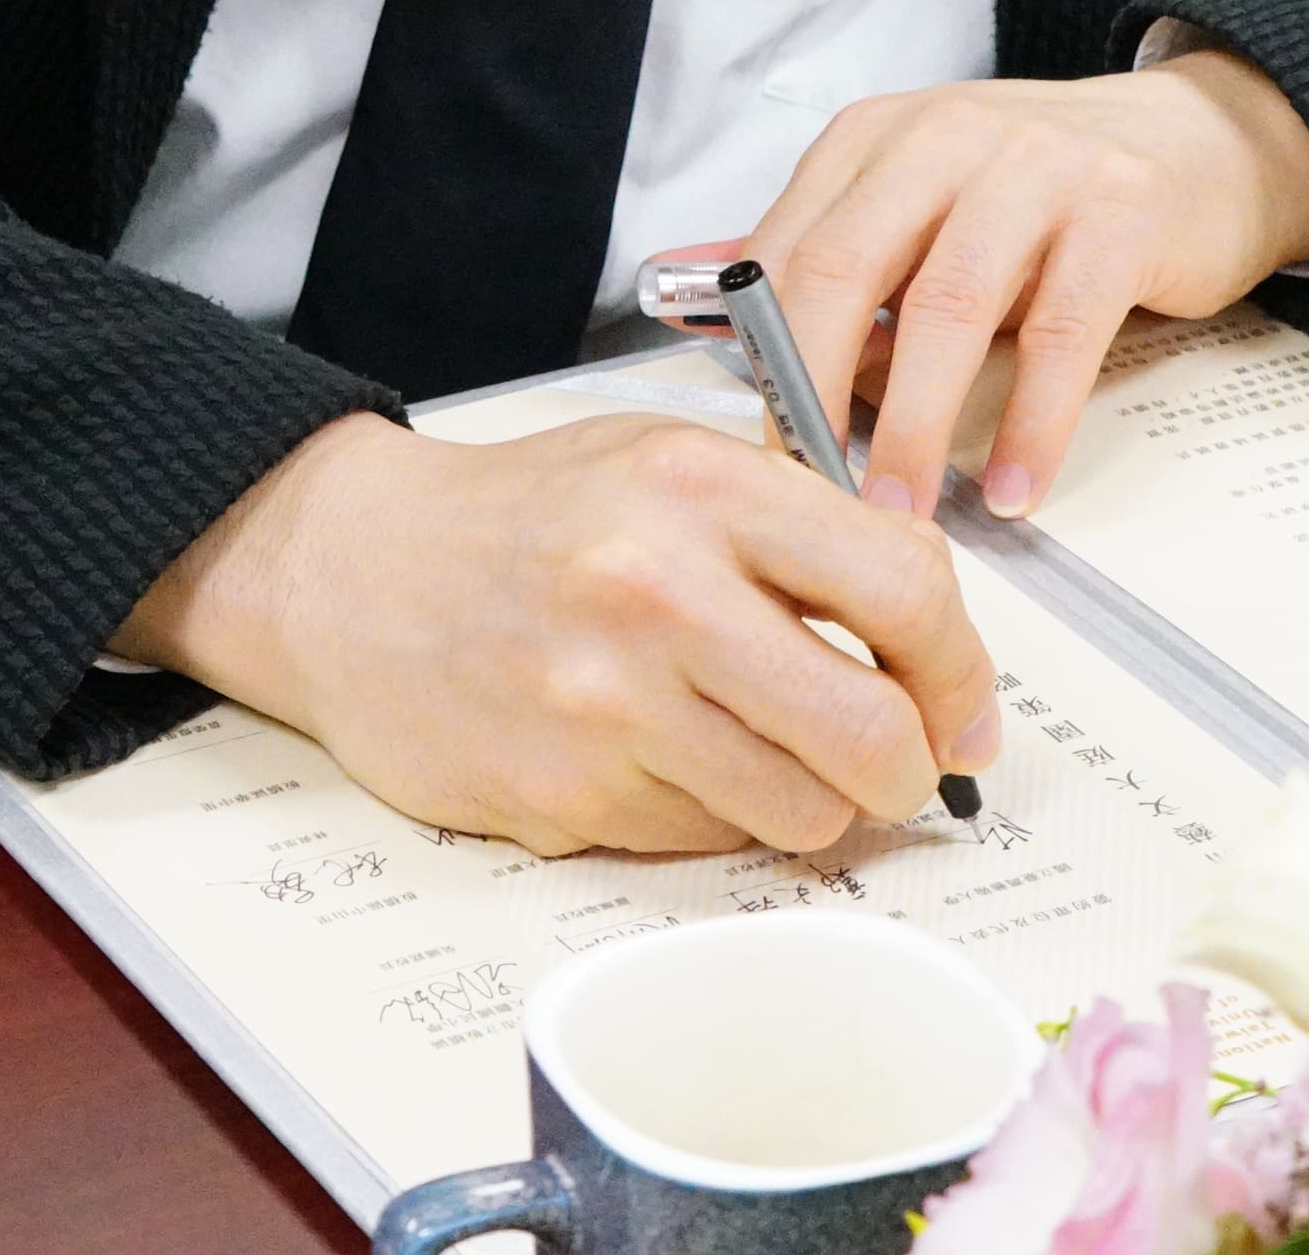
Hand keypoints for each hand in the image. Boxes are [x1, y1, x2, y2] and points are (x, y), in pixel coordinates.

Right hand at [111, 410, 1001, 856]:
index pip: (907, 591)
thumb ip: (797, 534)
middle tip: (898, 765)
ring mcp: (608, 703)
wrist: (348, 571)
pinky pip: (705, 843)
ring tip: (769, 756)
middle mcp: (659, 589)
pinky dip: (713, 818)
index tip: (959, 706)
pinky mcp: (566, 794)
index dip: (960, 671)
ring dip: (814, 805)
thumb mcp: (666, 466)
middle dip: (910, 770)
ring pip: (802, 813)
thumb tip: (932, 656)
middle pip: (873, 734)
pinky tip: (663, 760)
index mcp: (703, 486)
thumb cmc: (526, 518)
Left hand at [750, 47, 1308, 521]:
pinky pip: (1062, 335)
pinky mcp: (1121, 211)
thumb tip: (712, 319)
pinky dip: (1033, 424)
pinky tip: (1016, 490)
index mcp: (878, 137)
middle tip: (810, 494)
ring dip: (917, 425)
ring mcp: (1037, 166)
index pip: (789, 247)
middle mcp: (946, 136)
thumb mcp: (928, 201)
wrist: (1206, 140)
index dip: (764, 357)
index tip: (759, 451)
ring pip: (949, 307)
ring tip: (899, 514)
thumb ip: (833, 255)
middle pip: (847, 267)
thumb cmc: (1049, 189)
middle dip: (815, 391)